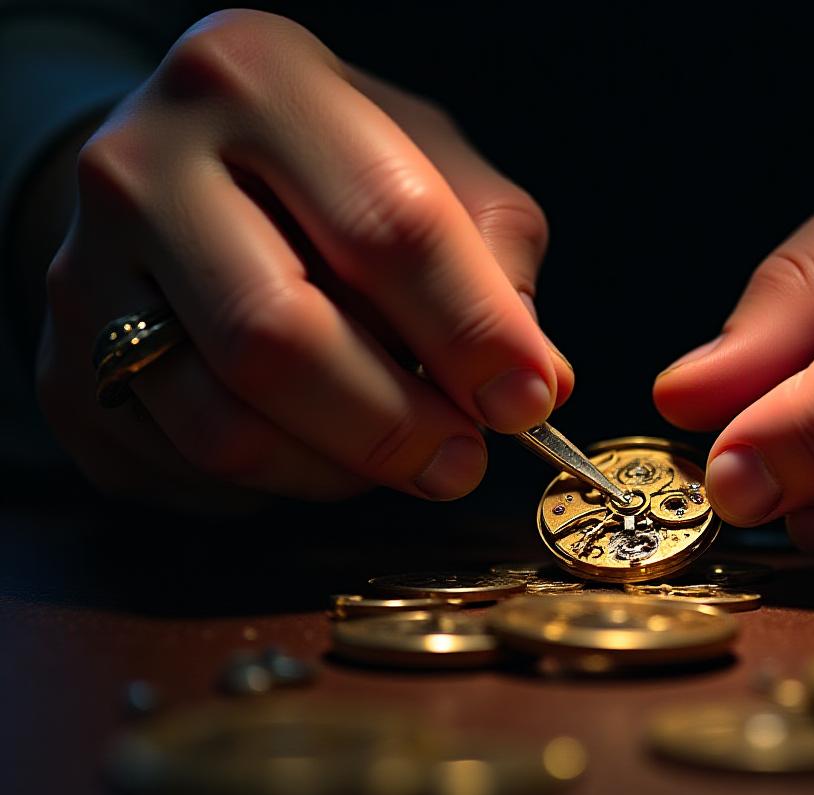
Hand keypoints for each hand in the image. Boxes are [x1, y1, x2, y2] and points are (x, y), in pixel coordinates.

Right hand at [35, 10, 571, 506]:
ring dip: (340, 469)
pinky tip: (322, 446)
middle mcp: (145, 164)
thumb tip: (537, 377)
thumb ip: (492, 254)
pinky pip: (187, 468)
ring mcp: (85, 270)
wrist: (182, 176)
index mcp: (256, 80)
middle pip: (278, 334)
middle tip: (465, 460)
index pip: (384, 220)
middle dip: (396, 422)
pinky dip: (280, 482)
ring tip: (404, 456)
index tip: (528, 398)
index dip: (470, 327)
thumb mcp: (430, 164)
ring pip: (223, 425)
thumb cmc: (331, 171)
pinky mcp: (64, 369)